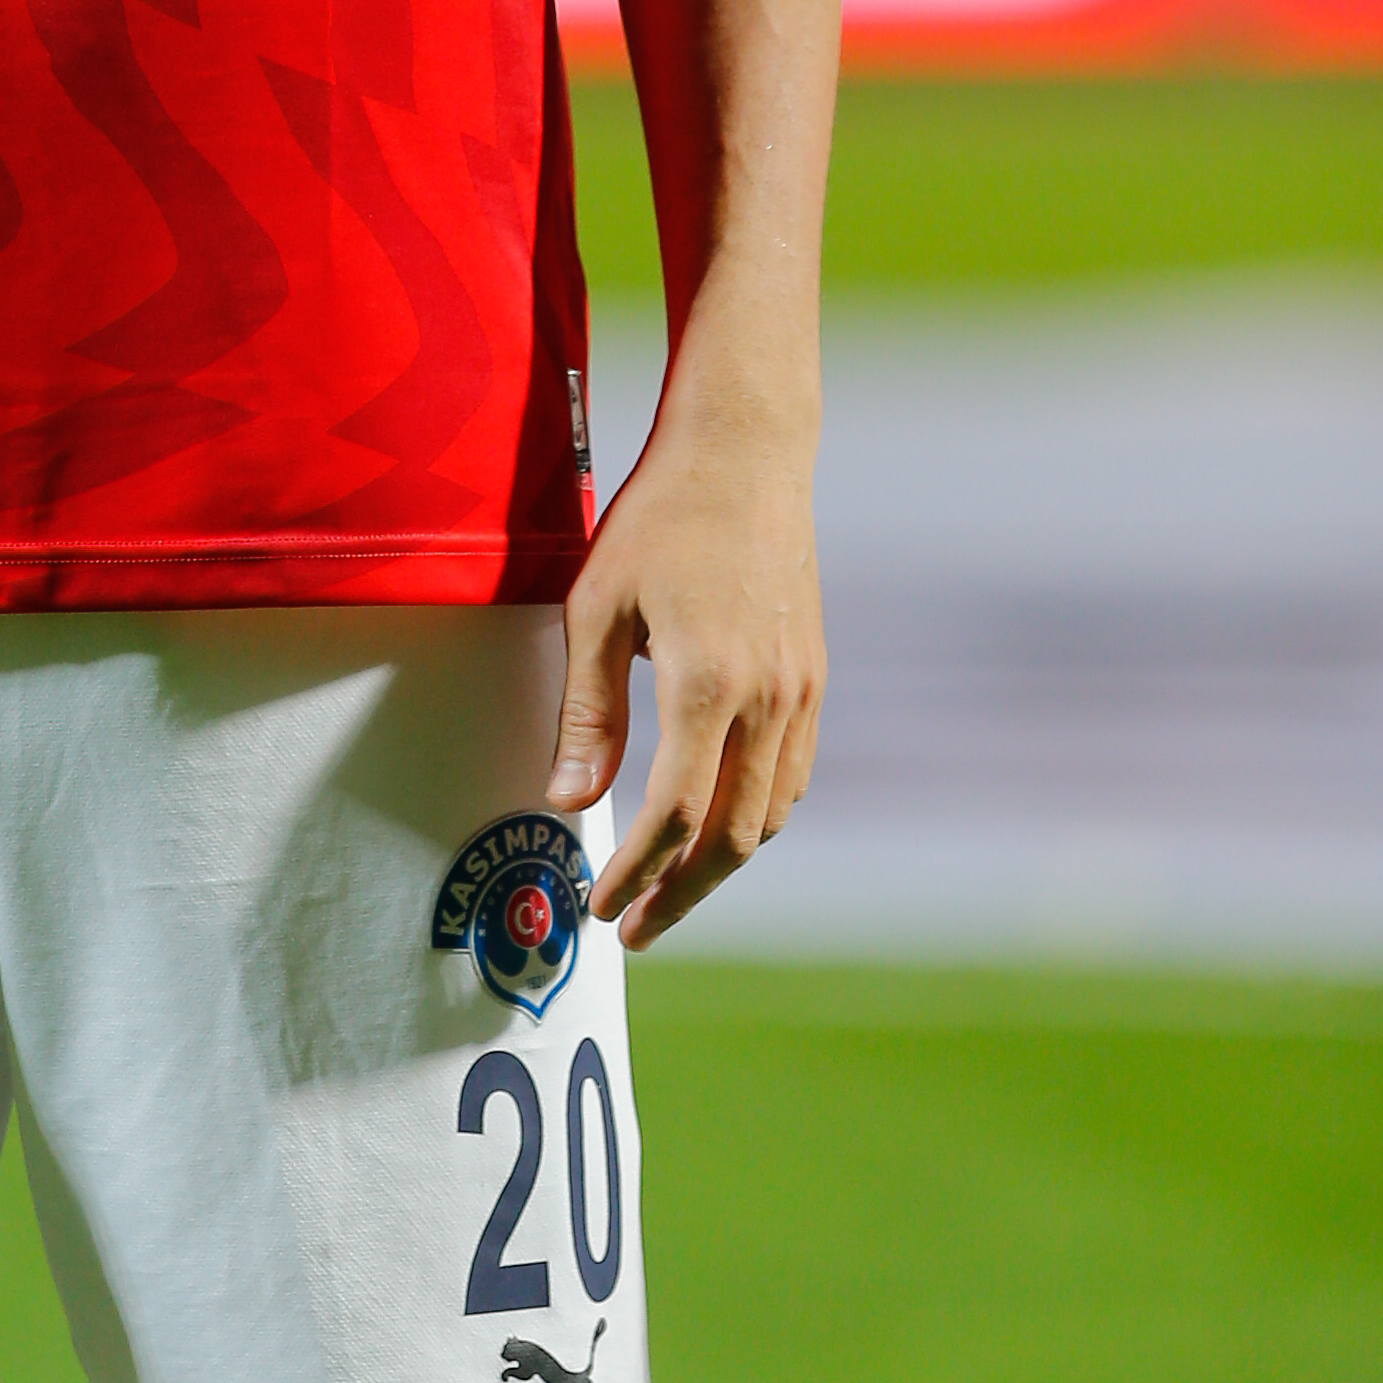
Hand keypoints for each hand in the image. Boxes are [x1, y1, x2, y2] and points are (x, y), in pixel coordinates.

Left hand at [546, 378, 821, 950]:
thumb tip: (568, 801)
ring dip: (721, 863)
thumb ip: (588, 711)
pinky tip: (720, 823)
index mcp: (707, 685)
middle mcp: (766, 700)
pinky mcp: (814, 677)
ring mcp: (801, 691)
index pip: (671, 816)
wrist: (745, 454)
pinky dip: (756, 817)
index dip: (634, 873)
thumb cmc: (658, 519)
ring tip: (671, 886)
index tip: (600, 907)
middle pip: (730, 837)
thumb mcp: (597, 605)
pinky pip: (792, 775)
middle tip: (636, 928)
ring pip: (770, 815)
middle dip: (681, 893)